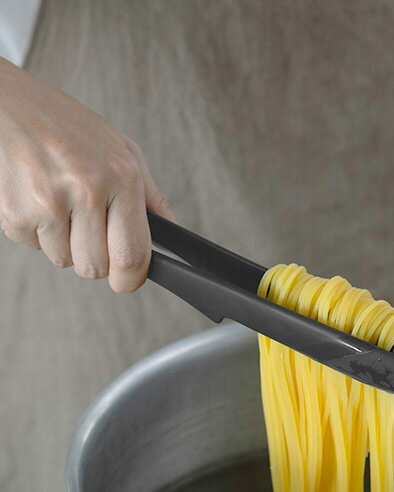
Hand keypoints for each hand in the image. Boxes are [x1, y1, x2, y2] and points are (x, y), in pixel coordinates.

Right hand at [0, 58, 173, 291]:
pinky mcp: (14, 211)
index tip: (126, 280)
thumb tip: (172, 235)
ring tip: (60, 203)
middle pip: (96, 267)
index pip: (132, 256)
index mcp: (122, 178)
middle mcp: (87, 190)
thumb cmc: (69, 127)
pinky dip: (37, 231)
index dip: (130, 280)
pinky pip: (34, 247)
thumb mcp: (124, 152)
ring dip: (64, 242)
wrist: (8, 103)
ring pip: (64, 260)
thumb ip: (151, 198)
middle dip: (94, 258)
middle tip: (88, 227)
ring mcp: (48, 202)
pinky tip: (37, 198)